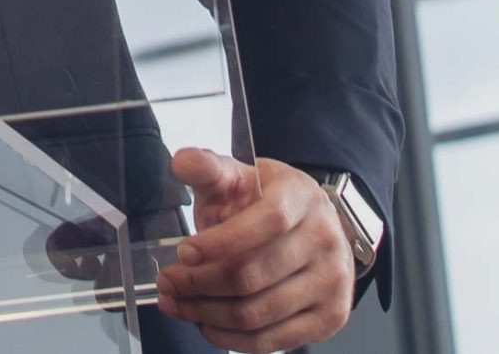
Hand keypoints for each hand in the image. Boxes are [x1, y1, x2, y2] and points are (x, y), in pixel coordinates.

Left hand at [155, 150, 354, 350]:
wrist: (314, 229)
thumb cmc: (269, 203)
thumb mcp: (240, 177)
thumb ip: (209, 168)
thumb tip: (183, 161)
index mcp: (302, 198)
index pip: (266, 223)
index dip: (220, 242)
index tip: (183, 251)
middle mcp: (325, 240)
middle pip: (252, 275)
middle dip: (198, 283)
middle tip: (167, 282)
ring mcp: (332, 283)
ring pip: (256, 313)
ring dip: (205, 313)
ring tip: (177, 303)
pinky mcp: (329, 317)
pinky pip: (270, 341)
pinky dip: (228, 337)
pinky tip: (204, 323)